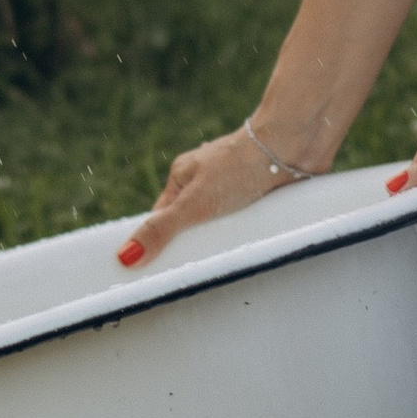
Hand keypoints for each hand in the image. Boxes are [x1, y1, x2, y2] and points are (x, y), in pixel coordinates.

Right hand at [118, 122, 307, 270]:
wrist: (291, 145)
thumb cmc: (241, 164)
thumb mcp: (194, 204)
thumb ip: (162, 230)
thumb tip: (125, 255)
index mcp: (182, 176)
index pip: (162, 218)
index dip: (158, 245)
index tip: (154, 272)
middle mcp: (207, 179)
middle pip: (193, 223)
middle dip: (196, 246)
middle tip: (194, 272)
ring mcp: (235, 186)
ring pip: (222, 224)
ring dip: (226, 241)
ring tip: (227, 262)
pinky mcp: (260, 193)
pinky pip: (249, 222)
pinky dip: (249, 235)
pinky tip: (252, 247)